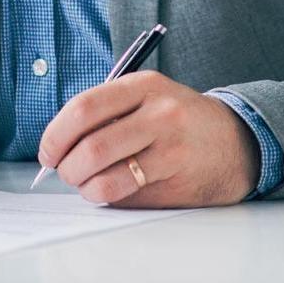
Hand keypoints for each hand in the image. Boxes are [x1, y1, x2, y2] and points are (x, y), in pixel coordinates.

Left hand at [37, 72, 258, 207]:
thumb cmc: (178, 121)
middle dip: (67, 167)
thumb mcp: (147, 98)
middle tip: (65, 172)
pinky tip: (112, 190)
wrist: (235, 142)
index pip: (83, 109)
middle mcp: (159, 114)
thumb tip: (57, 147)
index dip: (55, 135)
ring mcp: (170, 149)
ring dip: (85, 187)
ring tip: (87, 184)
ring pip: (106, 178)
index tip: (48, 152)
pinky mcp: (176, 181)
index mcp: (144, 86)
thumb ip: (106, 113)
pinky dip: (108, 197)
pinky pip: (126, 196)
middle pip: (91, 147)